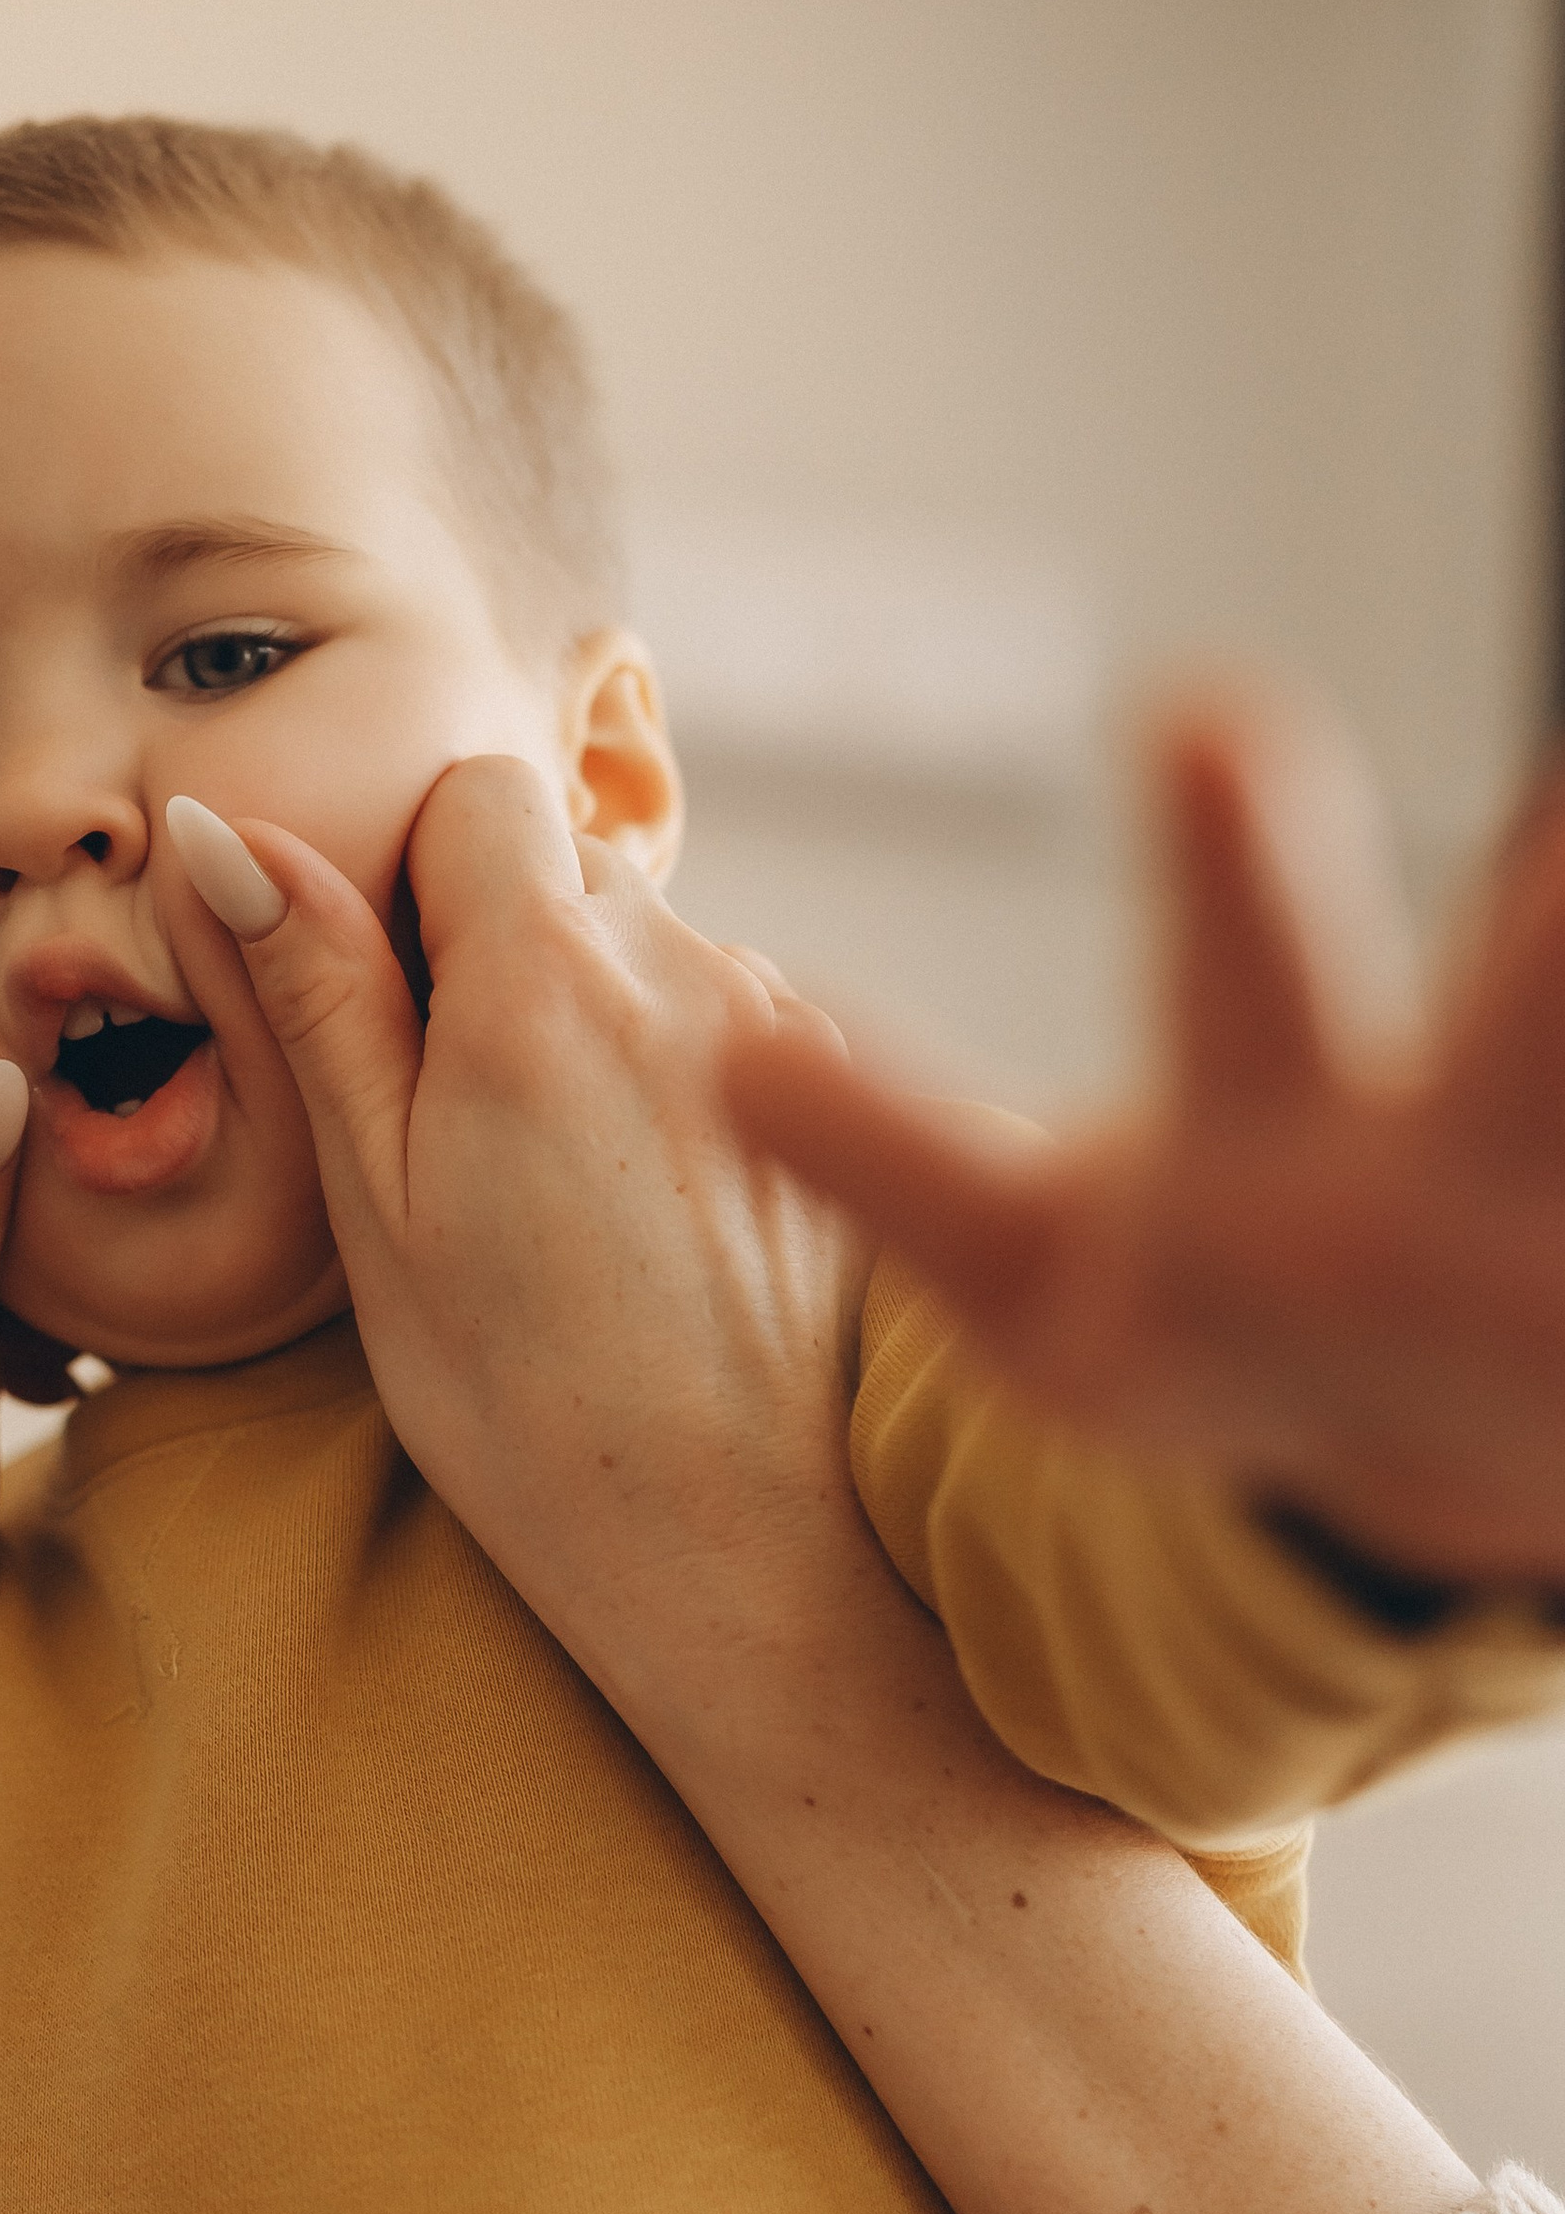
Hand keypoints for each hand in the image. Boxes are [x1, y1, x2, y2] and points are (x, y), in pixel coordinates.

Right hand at [162, 764, 869, 1709]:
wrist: (730, 1541)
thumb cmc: (519, 1396)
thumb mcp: (373, 1196)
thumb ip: (316, 995)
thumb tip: (219, 831)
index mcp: (544, 978)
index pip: (472, 795)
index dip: (409, 875)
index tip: (382, 999)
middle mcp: (679, 969)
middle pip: (561, 866)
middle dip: (490, 942)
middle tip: (443, 1111)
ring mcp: (777, 1025)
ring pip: (644, 945)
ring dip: (581, 1012)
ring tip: (547, 1185)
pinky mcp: (836, 1096)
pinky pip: (719, 1021)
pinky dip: (663, 1071)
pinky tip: (635, 1210)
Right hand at [722, 696, 1564, 1588]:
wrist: (1443, 1497)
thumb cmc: (1222, 1346)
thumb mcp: (1028, 1285)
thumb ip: (885, 1155)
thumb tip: (729, 1053)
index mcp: (1284, 1184)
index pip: (1238, 1001)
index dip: (1229, 871)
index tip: (1218, 715)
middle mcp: (1472, 1190)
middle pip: (1539, 1025)